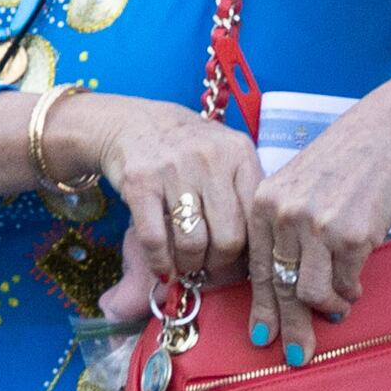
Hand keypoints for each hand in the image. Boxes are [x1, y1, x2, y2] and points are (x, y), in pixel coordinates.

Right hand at [63, 94, 262, 296]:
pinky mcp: (140, 182)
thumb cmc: (187, 148)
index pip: (257, 218)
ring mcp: (174, 169)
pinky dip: (159, 262)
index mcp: (240, 153)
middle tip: (210, 268)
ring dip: (189, 265)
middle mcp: (210, 159)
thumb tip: (255, 252)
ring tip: (187, 267)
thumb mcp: (225, 156)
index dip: (250, 250)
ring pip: (192, 242)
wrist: (133, 123)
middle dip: (219, 263)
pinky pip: (154, 238)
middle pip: (228, 237)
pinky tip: (163, 268)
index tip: (239, 262)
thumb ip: (244, 192)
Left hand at [242, 98, 390, 358]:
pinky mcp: (353, 235)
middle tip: (294, 354)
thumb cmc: (343, 162)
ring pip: (310, 292)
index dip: (260, 306)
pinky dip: (350, 291)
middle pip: (280, 287)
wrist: (387, 133)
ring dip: (326, 308)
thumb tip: (286, 281)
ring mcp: (317, 227)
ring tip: (337, 307)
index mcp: (262, 205)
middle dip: (287, 326)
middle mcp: (283, 217)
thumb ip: (283, 228)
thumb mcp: (295, 188)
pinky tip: (355, 287)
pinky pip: (346, 282)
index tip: (261, 335)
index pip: (257, 268)